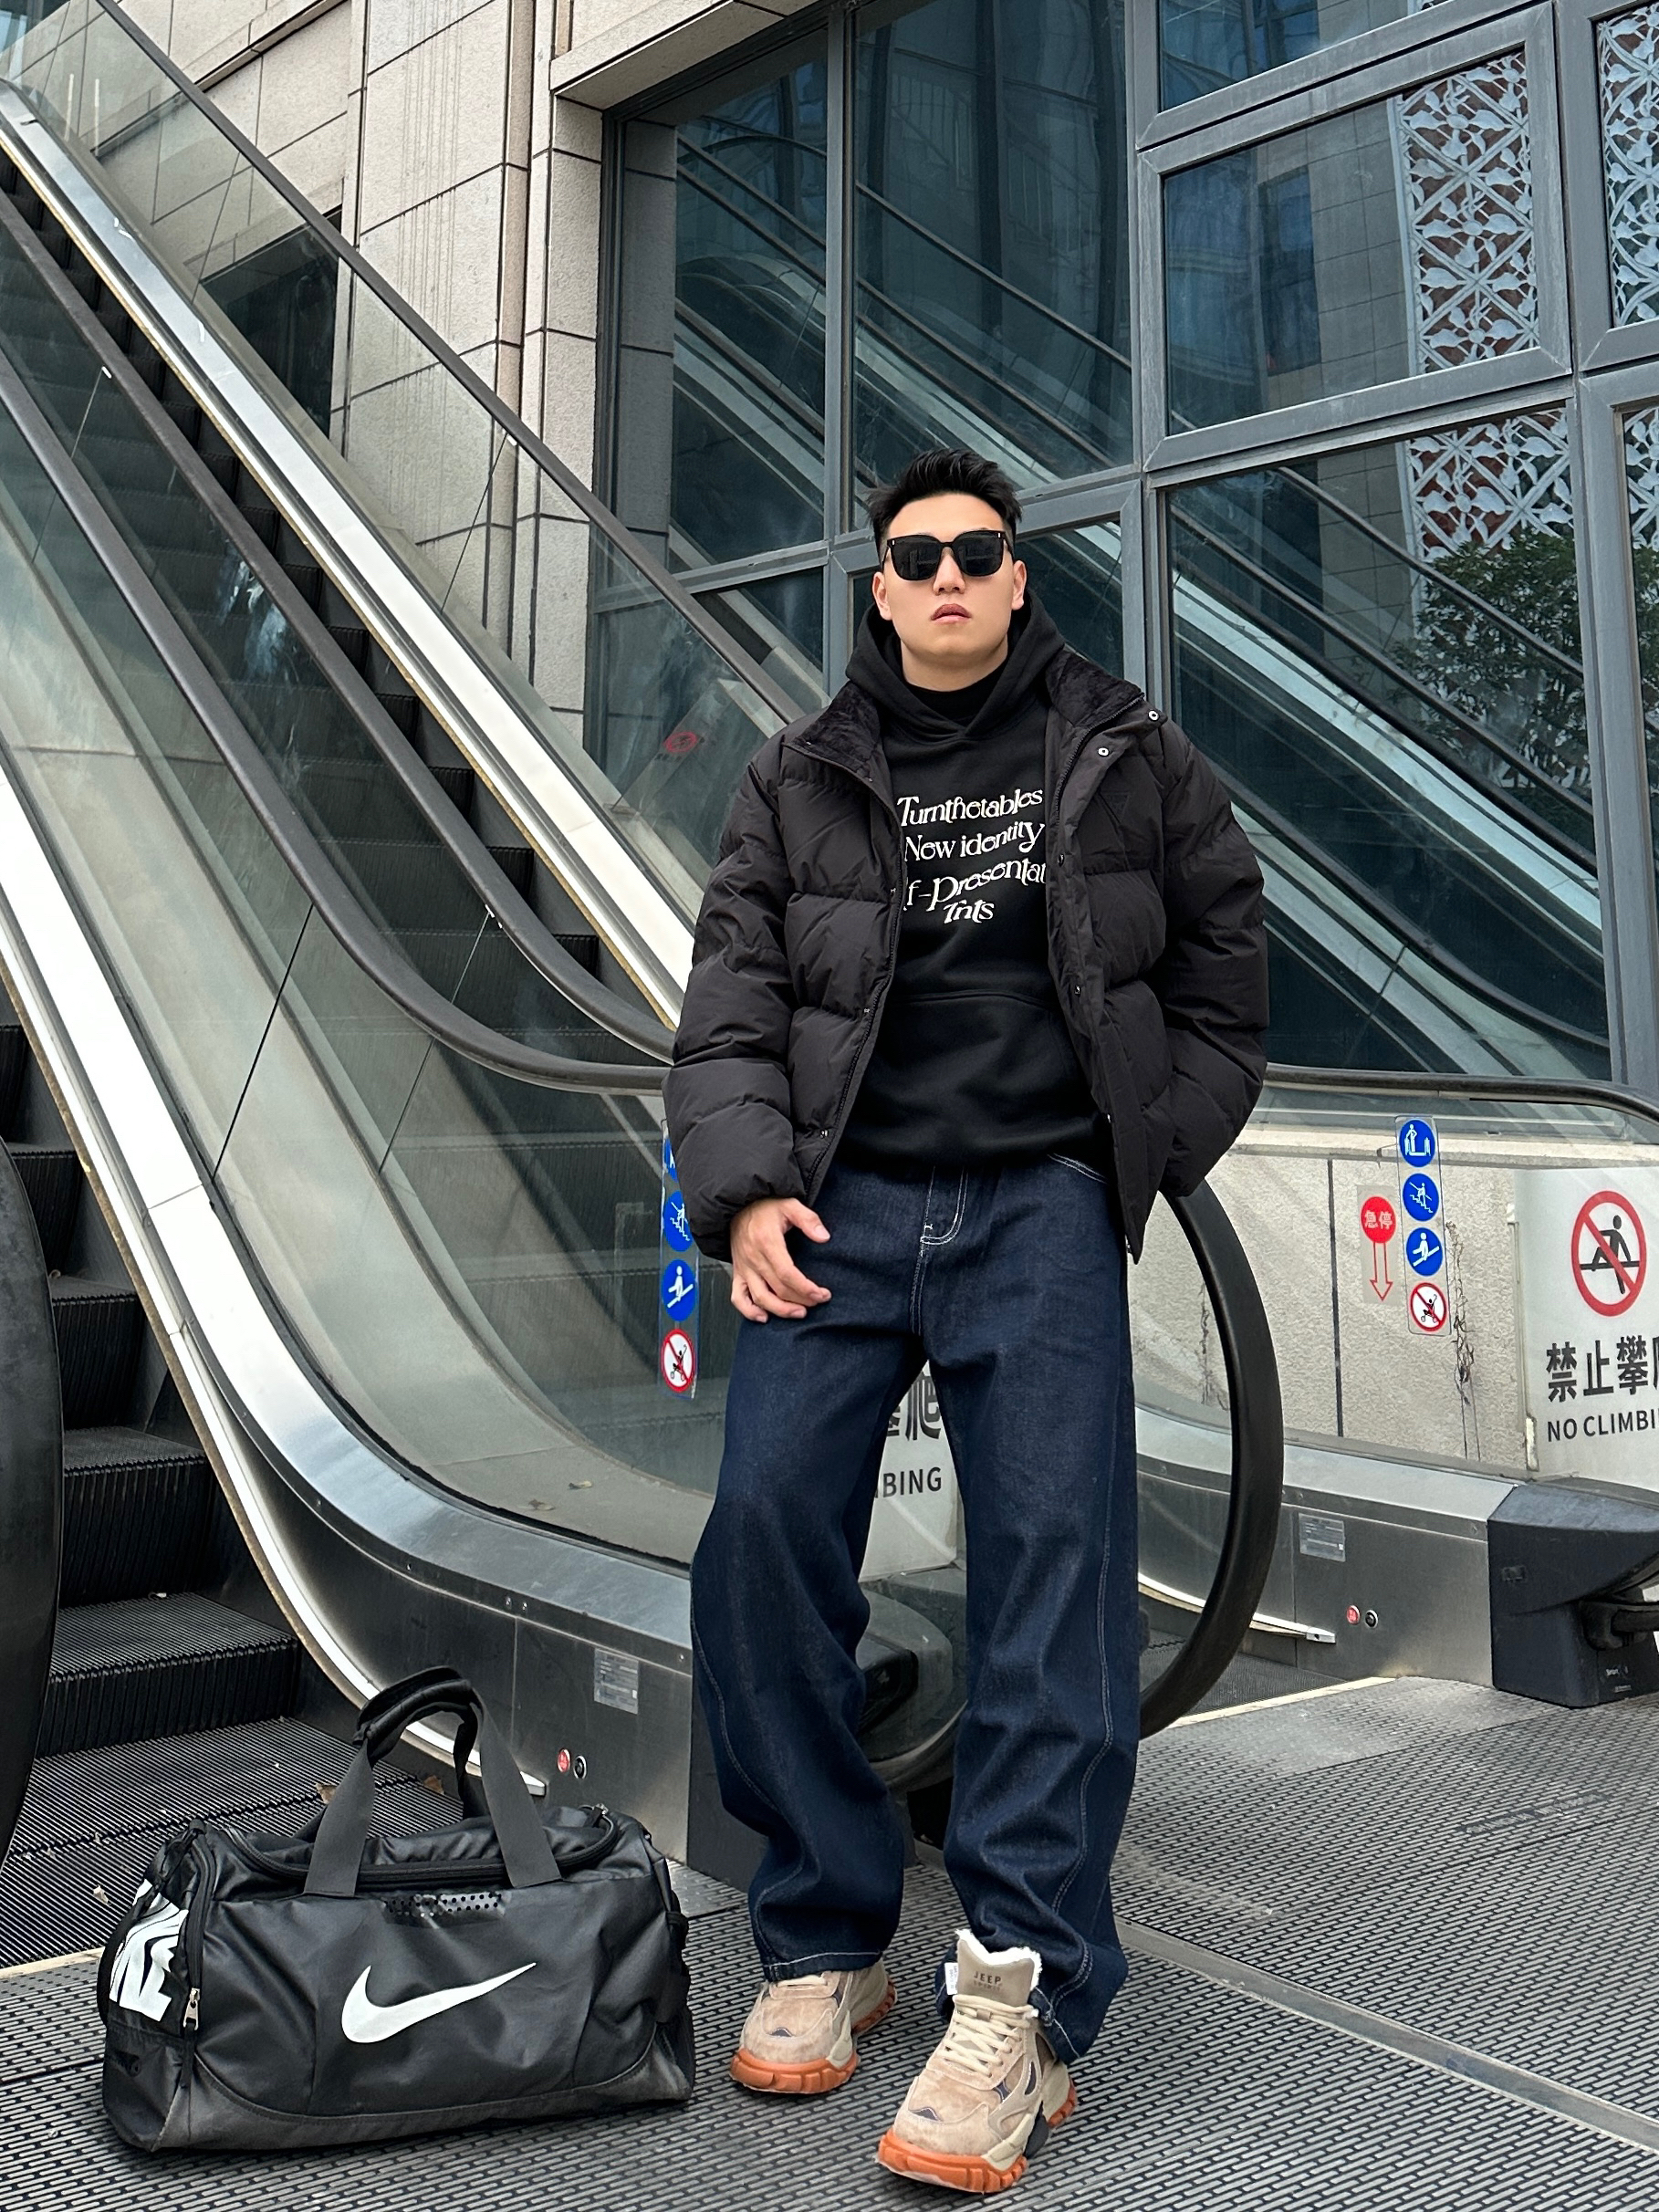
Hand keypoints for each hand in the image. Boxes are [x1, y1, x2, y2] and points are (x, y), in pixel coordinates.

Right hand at [729, 1197, 830, 1322]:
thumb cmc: (765, 1206)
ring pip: (760, 1298)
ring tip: (799, 1313)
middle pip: (778, 1289)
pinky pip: (738, 1297)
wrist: (737, 1206)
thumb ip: (808, 1220)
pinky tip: (764, 1317)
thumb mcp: (790, 1205)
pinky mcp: (738, 1273)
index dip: (806, 1288)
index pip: (787, 1274)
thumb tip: (824, 1237)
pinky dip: (749, 1311)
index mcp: (767, 1243)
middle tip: (818, 1302)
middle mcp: (753, 1258)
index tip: (822, 1294)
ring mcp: (744, 1268)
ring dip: (780, 1310)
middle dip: (801, 1300)